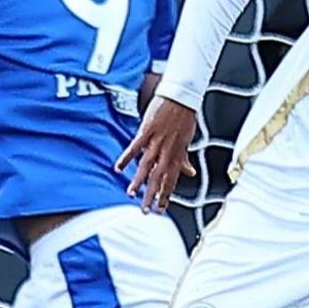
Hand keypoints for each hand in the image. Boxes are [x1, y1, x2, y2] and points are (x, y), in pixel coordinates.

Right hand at [114, 96, 197, 211]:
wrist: (181, 97)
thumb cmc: (184, 118)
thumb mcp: (186, 140)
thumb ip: (184, 158)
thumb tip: (190, 172)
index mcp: (176, 154)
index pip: (171, 180)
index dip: (166, 195)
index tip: (161, 209)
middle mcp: (167, 151)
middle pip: (158, 178)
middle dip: (151, 195)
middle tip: (145, 210)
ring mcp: (156, 141)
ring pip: (146, 166)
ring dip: (139, 181)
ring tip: (131, 194)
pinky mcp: (147, 131)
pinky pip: (135, 147)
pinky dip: (126, 157)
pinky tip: (118, 167)